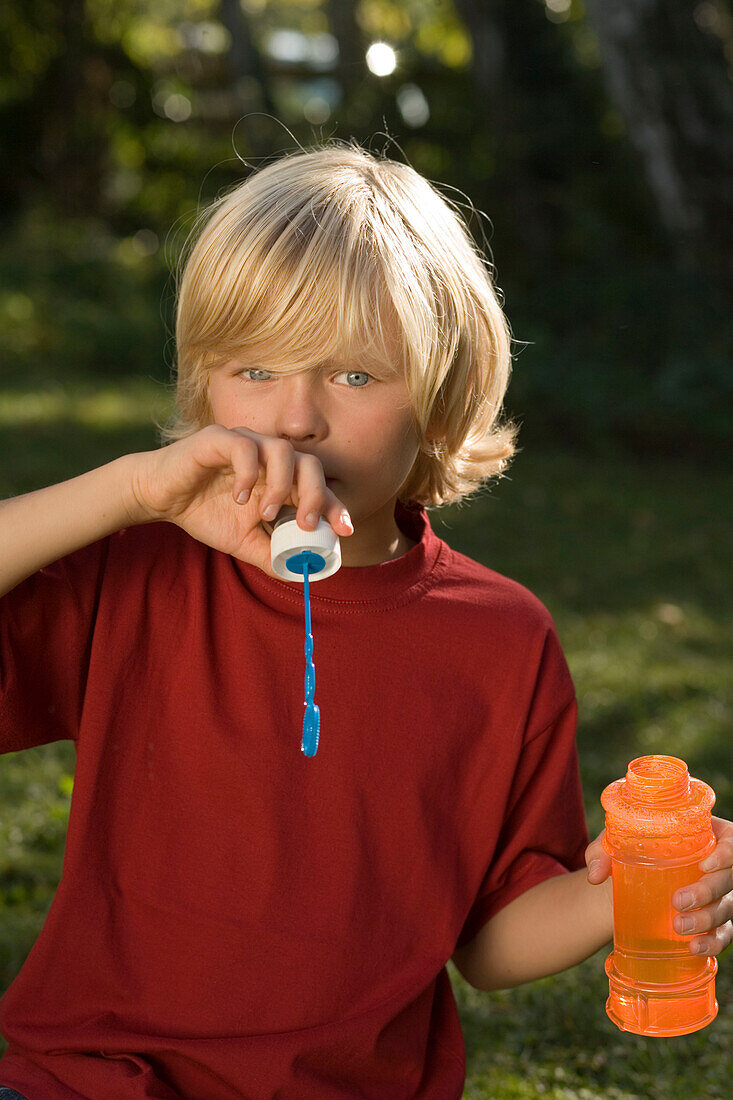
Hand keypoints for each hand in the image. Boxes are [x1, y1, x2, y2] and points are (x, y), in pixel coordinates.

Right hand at [129, 425, 353, 579]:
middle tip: (307, 524)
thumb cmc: (205, 513)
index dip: (336, 506)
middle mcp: (268, 457)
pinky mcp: (218, 438)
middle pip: (309, 463)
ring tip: (265, 513)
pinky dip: (249, 474)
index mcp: (280, 478)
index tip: (345, 530)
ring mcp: (246, 443)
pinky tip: (240, 498)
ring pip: (283, 450)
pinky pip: (245, 447)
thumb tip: (300, 574)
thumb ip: (272, 554)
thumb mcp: (244, 542)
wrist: (161, 497)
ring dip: (282, 486)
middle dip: (316, 495)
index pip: (318, 486)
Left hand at [585, 816, 732, 956]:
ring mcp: (720, 894)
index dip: (726, 853)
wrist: (627, 881)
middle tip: (678, 901)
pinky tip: (695, 947)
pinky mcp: (715, 920)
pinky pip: (724, 933)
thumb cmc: (629, 850)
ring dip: (707, 919)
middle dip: (708, 891)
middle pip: (731, 878)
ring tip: (678, 927)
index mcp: (704, 834)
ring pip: (728, 908)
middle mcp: (718, 864)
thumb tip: (595, 874)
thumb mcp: (615, 842)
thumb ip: (603, 851)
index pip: (732, 840)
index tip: (704, 865)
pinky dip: (713, 942)